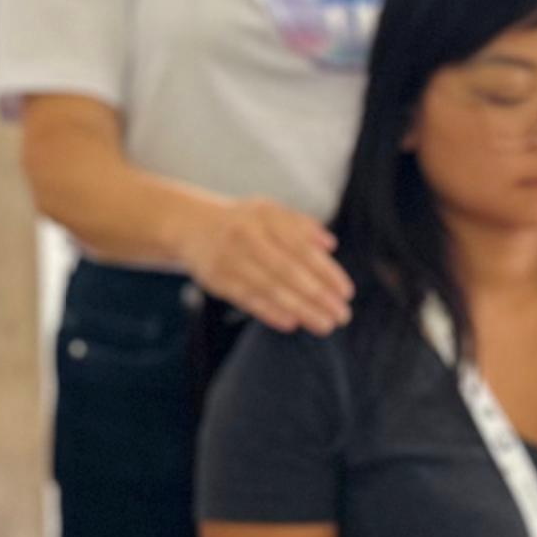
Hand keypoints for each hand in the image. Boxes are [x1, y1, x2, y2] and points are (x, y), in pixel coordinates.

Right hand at [172, 196, 353, 333]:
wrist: (190, 226)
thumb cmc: (242, 221)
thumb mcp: (269, 211)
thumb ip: (301, 225)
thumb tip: (330, 245)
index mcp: (264, 217)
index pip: (302, 248)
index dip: (326, 271)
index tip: (346, 292)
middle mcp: (247, 237)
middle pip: (288, 271)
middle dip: (318, 296)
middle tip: (342, 315)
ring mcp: (230, 259)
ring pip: (270, 288)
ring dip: (300, 310)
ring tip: (325, 325)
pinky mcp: (217, 281)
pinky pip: (248, 299)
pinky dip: (270, 312)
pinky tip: (292, 323)